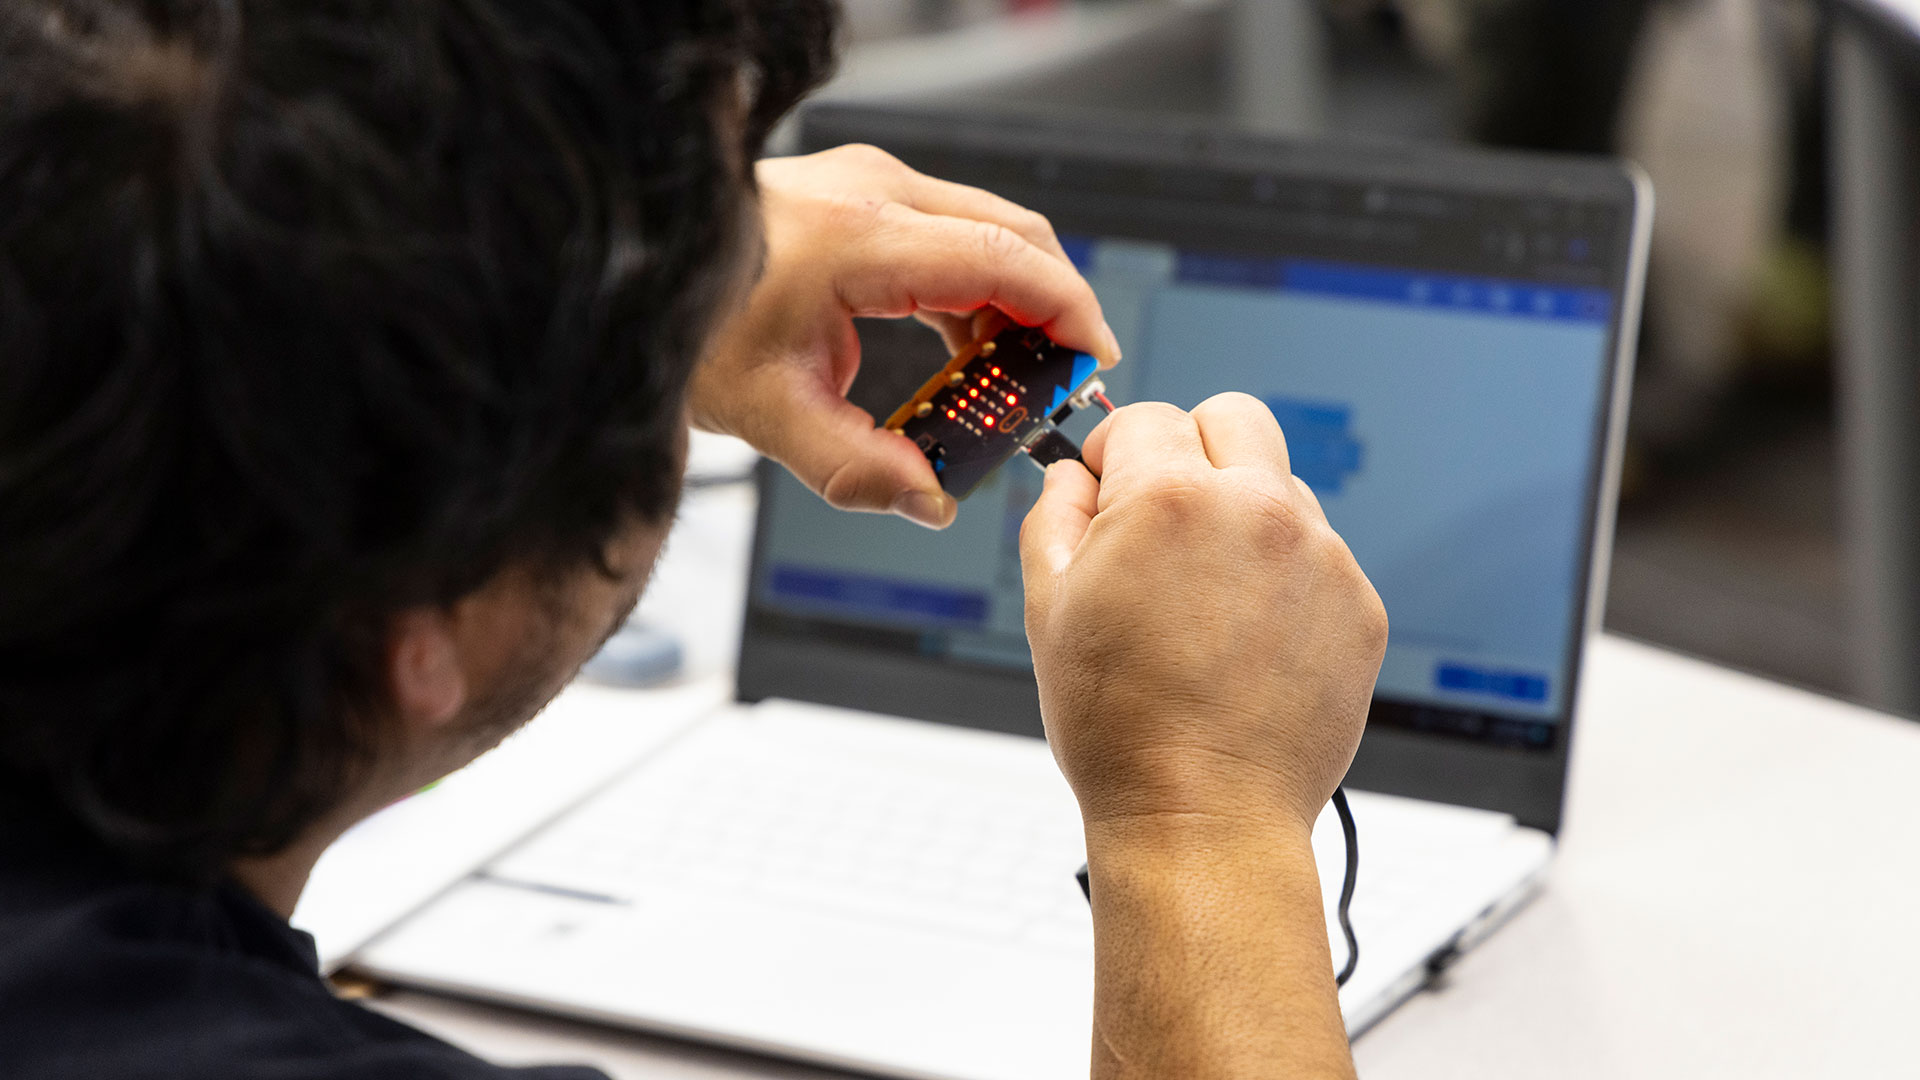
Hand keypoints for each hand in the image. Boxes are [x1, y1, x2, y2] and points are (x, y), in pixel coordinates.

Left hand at [692, 144, 1119, 528]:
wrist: (637, 269)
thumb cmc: (689, 324)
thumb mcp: (768, 415)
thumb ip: (855, 469)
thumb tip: (929, 501)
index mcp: (863, 237)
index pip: (1008, 260)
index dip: (1068, 311)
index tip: (1092, 363)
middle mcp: (876, 192)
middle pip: (1017, 236)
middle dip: (1054, 310)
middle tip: (1063, 382)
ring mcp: (871, 184)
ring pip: (990, 231)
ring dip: (1016, 302)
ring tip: (1011, 382)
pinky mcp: (864, 195)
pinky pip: (953, 234)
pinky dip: (977, 290)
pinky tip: (967, 353)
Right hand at [1019, 394, 1388, 835]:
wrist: (1203, 817)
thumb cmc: (1119, 727)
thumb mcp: (1049, 609)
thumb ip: (1055, 517)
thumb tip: (1073, 475)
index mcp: (1172, 501)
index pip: (1149, 417)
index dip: (1117, 451)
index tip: (1110, 487)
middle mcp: (1257, 512)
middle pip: (1235, 417)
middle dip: (1193, 447)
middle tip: (1166, 512)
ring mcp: (1320, 558)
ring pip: (1283, 487)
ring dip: (1244, 515)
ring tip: (1207, 598)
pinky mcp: (1359, 607)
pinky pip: (1319, 556)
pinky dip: (1284, 579)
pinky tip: (1247, 640)